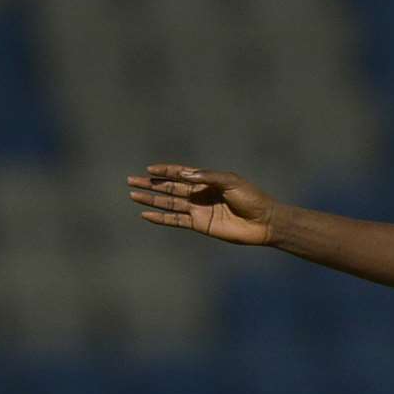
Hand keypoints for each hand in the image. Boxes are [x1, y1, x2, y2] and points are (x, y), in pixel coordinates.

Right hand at [127, 164, 276, 244]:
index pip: (180, 173)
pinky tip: (146, 215)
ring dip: (151, 200)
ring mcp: (198, 210)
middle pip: (169, 188)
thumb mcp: (231, 182)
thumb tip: (185, 175)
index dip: (165, 171)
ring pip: (169, 203)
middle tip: (130, 180)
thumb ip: (208, 177)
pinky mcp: (200, 224)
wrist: (263, 221)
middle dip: (150, 184)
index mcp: (206, 180)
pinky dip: (161, 218)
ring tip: (133, 195)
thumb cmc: (251, 198)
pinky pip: (176, 220)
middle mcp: (199, 194)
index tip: (149, 169)